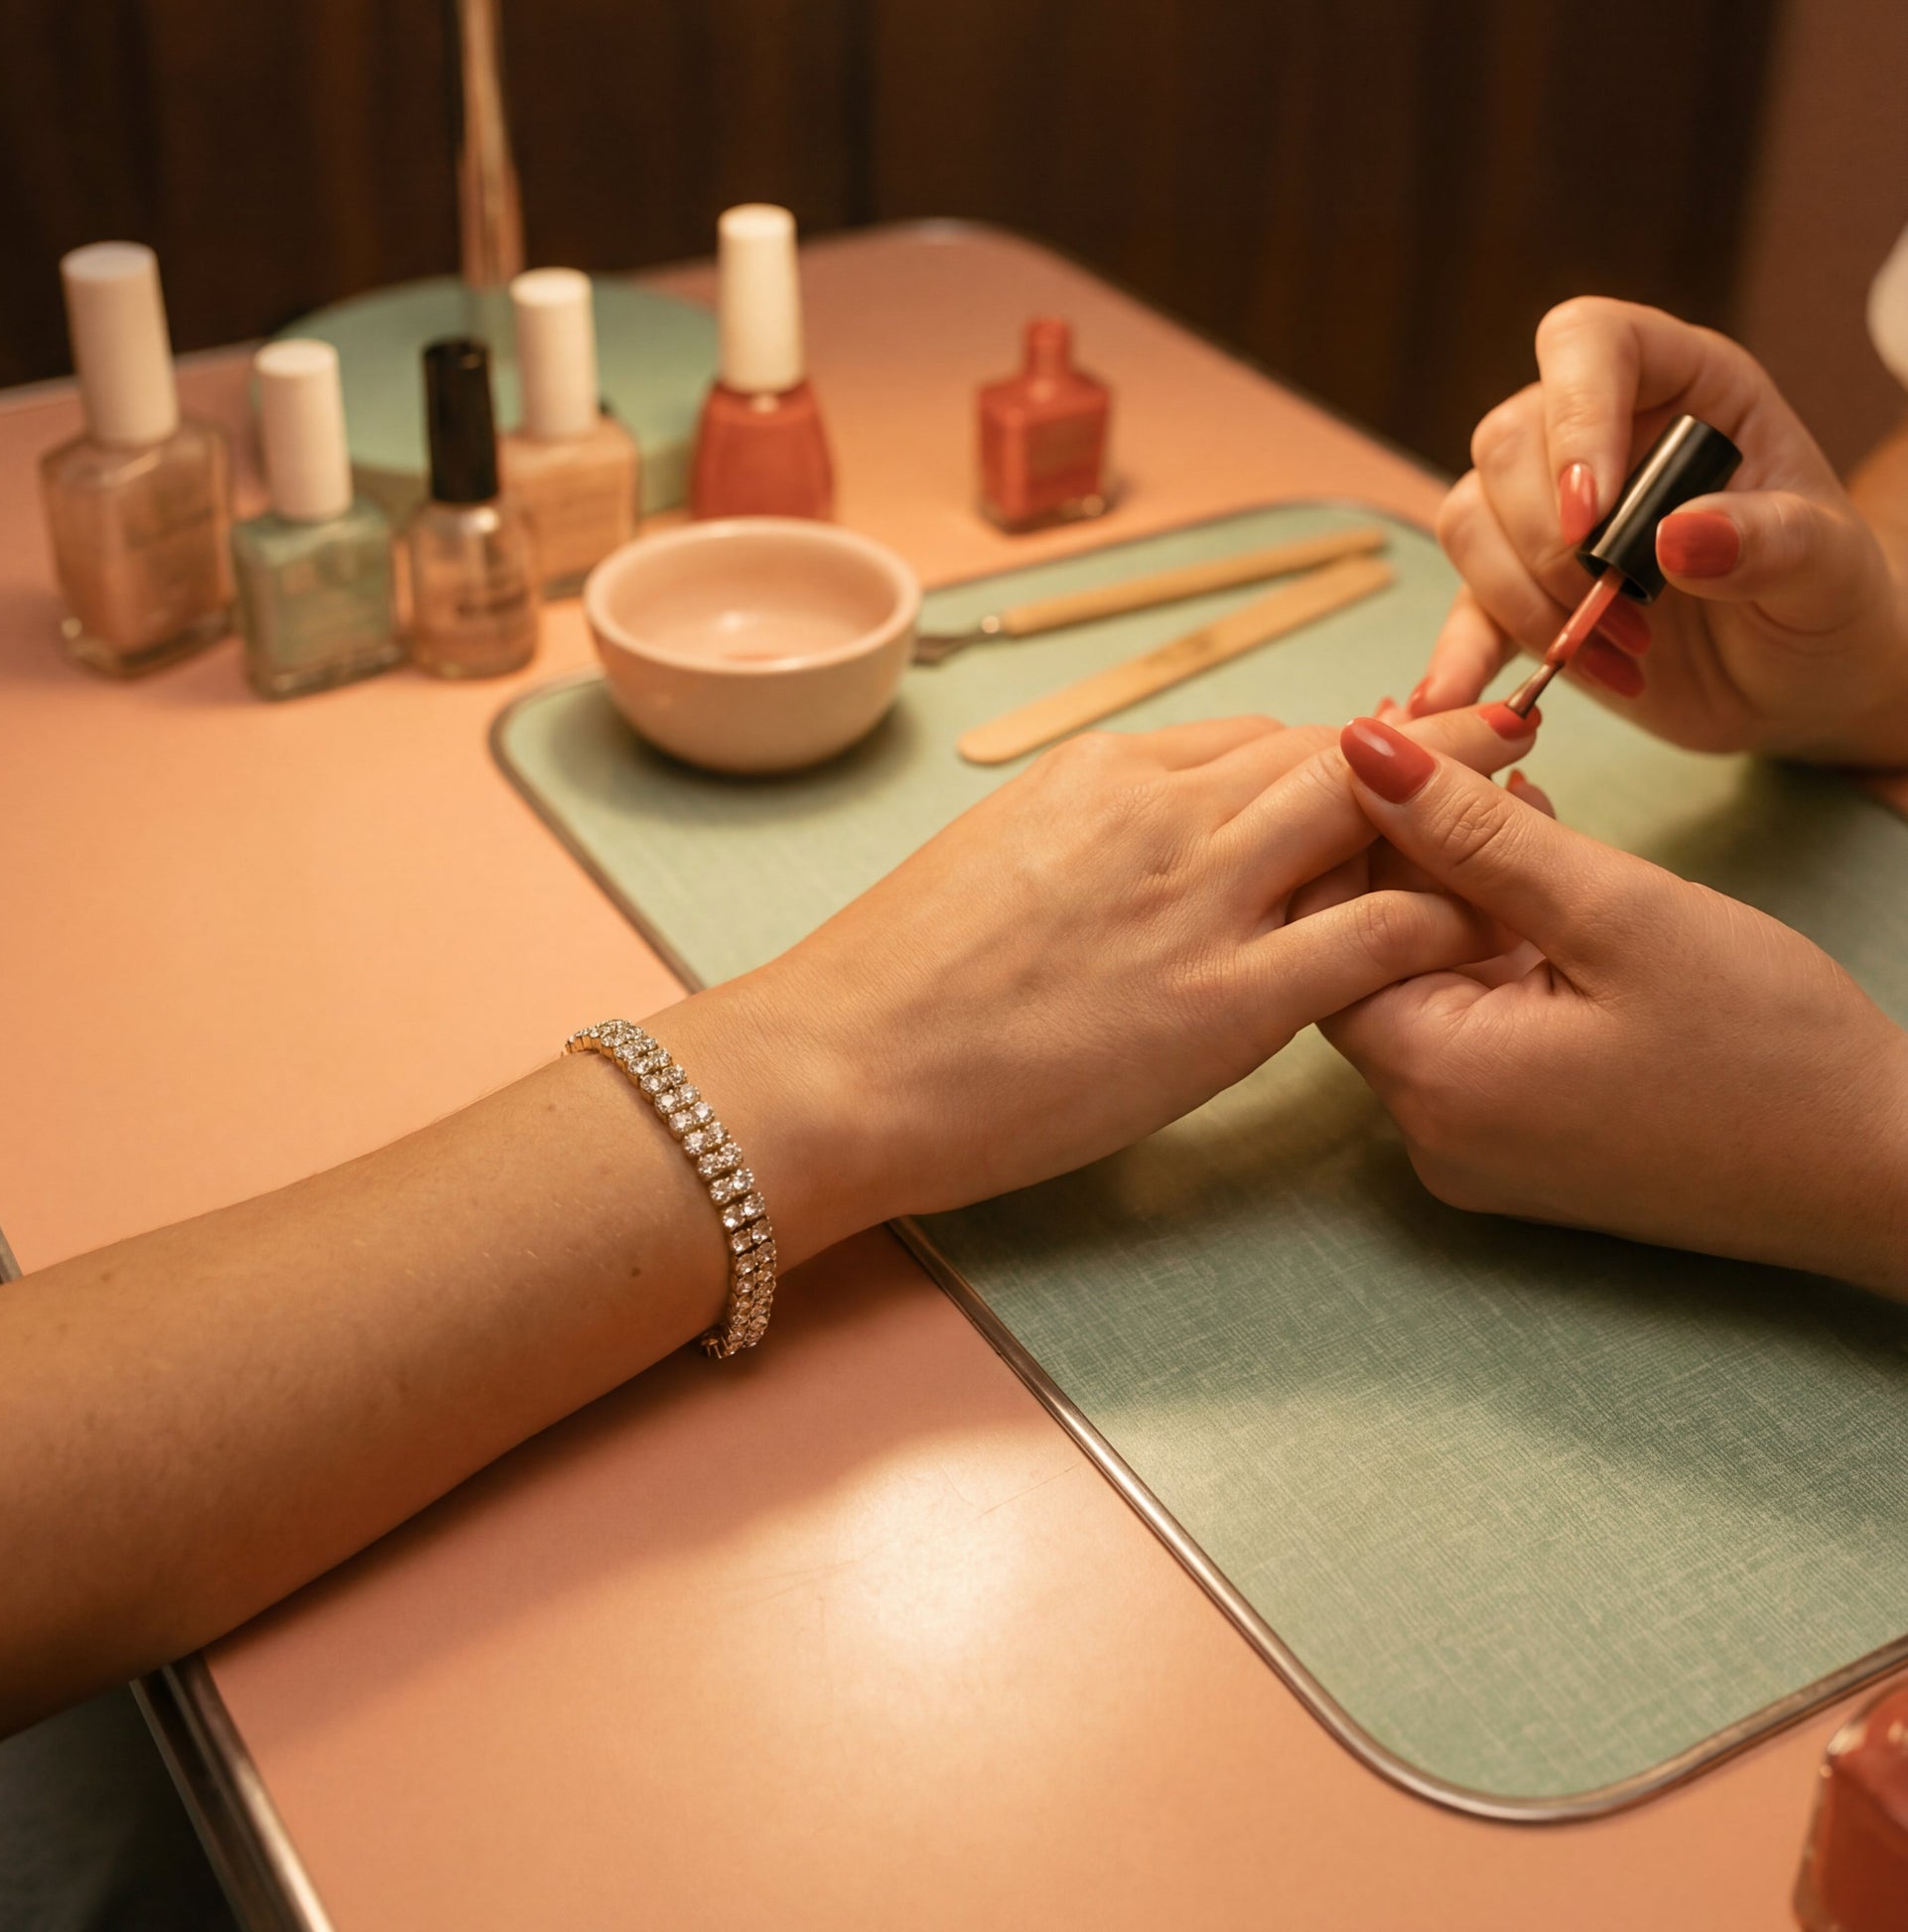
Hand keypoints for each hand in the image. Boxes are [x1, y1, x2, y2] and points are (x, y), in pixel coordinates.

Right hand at [663, 706, 1537, 1254]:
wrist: (837, 1065)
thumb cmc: (885, 985)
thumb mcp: (987, 865)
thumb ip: (1078, 843)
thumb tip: (1129, 859)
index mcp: (1097, 771)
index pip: (1249, 739)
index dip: (1330, 750)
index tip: (1379, 763)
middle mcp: (1161, 808)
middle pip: (1327, 750)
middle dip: (1428, 737)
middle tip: (1505, 731)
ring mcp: (1200, 899)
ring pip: (1368, 812)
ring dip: (1460, 800)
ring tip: (1534, 798)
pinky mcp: (1226, 1002)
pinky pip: (1374, 935)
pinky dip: (1444, 917)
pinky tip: (1493, 925)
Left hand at [1318, 717, 1907, 1293]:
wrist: (1881, 1174)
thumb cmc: (1769, 1050)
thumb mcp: (1617, 912)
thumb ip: (1473, 833)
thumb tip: (1361, 753)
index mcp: (1434, 1081)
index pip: (1322, 939)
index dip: (1346, 834)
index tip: (1390, 742)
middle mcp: (1430, 1129)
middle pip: (1368, 961)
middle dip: (1405, 852)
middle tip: (1452, 750)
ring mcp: (1474, 1144)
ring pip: (1426, 983)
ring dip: (1458, 889)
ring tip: (1505, 787)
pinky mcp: (1521, 1140)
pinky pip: (1476, 1021)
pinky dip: (1496, 944)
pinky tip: (1537, 862)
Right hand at [1414, 298, 1907, 765]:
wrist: (1799, 682)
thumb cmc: (1825, 601)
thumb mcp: (1828, 570)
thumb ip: (1772, 541)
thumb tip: (1678, 535)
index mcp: (1682, 385)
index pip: (1588, 343)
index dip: (1575, 416)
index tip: (1594, 518)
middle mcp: (1600, 433)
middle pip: (1508, 440)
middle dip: (1552, 543)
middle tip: (1627, 613)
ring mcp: (1546, 513)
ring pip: (1468, 517)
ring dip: (1523, 600)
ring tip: (1613, 655)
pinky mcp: (1516, 592)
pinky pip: (1459, 607)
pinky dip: (1459, 656)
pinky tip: (1459, 696)